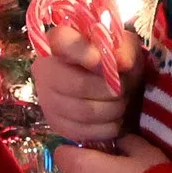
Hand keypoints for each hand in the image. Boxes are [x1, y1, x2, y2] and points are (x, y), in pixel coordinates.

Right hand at [33, 23, 146, 143]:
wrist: (115, 91)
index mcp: (59, 41)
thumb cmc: (117, 64)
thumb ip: (125, 51)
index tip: (101, 61)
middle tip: (123, 90)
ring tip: (120, 104)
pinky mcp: (55, 124)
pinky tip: (112, 119)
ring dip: (112, 110)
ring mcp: (47, 99)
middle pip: (77, 84)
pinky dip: (107, 127)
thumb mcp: (127, 49)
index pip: (62, 42)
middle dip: (110, 91)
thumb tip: (121, 63)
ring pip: (84, 111)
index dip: (82, 52)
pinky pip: (85, 131)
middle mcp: (44, 69)